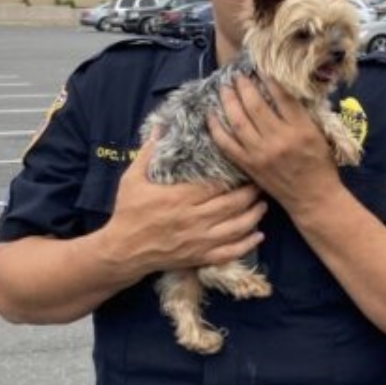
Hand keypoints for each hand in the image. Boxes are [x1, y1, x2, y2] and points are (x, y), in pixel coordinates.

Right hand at [99, 139, 266, 275]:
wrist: (122, 251)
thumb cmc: (127, 213)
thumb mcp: (131, 179)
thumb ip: (148, 153)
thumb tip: (160, 127)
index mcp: (179, 197)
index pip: (216, 184)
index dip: (235, 176)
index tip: (246, 167)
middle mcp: (193, 219)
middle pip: (233, 204)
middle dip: (251, 193)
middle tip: (261, 183)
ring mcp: (199, 240)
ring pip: (236, 227)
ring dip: (254, 215)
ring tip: (263, 205)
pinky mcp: (200, 257)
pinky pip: (230, 252)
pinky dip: (247, 244)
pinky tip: (258, 235)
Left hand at [208, 72, 343, 215]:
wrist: (313, 198)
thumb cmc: (321, 166)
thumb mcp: (320, 136)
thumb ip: (302, 115)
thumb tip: (283, 92)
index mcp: (300, 129)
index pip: (282, 97)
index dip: (269, 80)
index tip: (262, 69)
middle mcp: (279, 139)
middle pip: (256, 105)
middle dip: (244, 86)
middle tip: (238, 76)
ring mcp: (261, 153)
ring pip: (238, 121)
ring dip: (229, 101)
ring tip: (224, 88)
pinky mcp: (249, 165)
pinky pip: (227, 144)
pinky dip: (216, 129)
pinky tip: (211, 115)